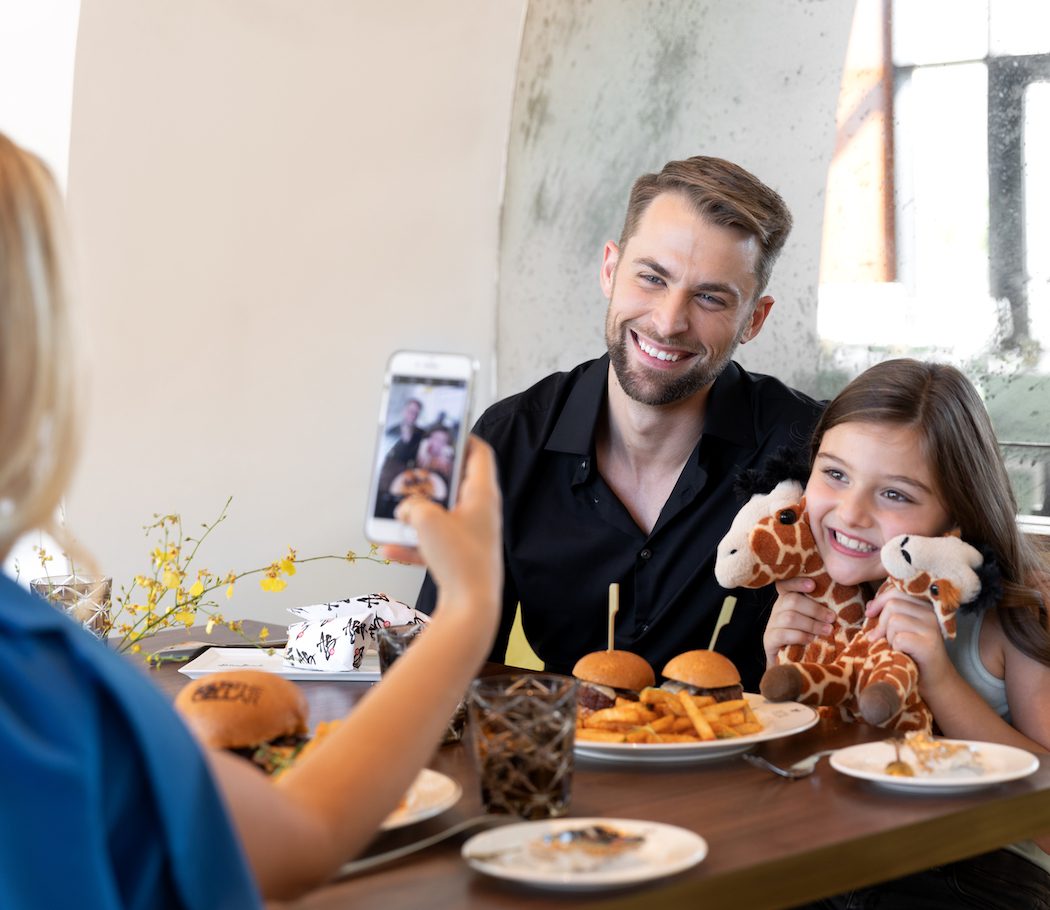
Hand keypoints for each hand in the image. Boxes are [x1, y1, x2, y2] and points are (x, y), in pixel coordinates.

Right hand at [383, 437, 502, 611]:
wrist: (471, 608)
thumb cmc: (459, 559)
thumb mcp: (427, 521)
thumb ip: (412, 506)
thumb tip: (406, 511)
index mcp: (482, 494)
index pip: (480, 454)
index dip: (463, 438)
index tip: (443, 433)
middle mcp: (481, 513)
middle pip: (456, 484)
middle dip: (429, 481)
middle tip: (411, 474)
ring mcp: (472, 536)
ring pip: (441, 515)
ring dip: (416, 514)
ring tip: (394, 513)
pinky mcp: (461, 558)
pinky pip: (433, 544)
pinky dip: (413, 544)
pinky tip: (389, 549)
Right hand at [763, 577, 834, 666]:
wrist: (791, 666)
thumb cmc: (809, 640)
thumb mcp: (814, 622)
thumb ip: (822, 612)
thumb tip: (841, 605)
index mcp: (787, 601)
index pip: (785, 585)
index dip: (796, 582)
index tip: (813, 585)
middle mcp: (777, 610)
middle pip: (791, 600)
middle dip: (815, 608)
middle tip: (831, 617)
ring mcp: (771, 625)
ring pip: (789, 617)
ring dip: (811, 624)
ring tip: (827, 630)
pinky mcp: (769, 640)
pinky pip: (783, 634)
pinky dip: (800, 636)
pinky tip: (811, 640)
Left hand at [865, 589, 950, 682]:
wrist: (933, 679)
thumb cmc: (912, 652)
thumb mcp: (900, 629)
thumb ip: (888, 614)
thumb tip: (869, 606)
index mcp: (923, 605)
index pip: (896, 591)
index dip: (879, 600)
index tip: (869, 613)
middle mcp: (930, 613)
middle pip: (893, 604)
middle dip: (880, 623)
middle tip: (880, 638)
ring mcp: (931, 628)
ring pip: (894, 621)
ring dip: (889, 637)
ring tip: (897, 647)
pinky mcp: (929, 644)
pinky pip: (899, 639)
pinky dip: (895, 648)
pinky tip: (903, 654)